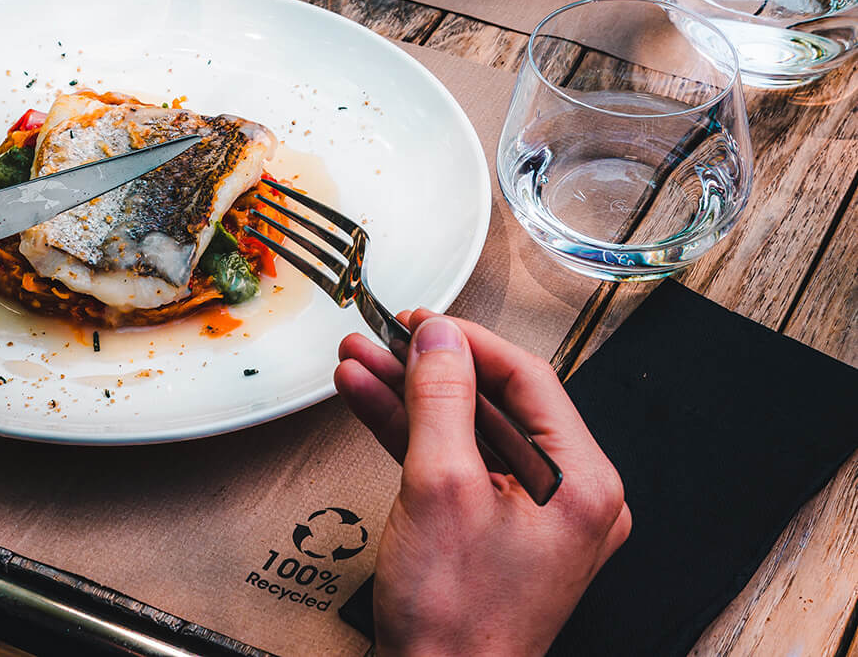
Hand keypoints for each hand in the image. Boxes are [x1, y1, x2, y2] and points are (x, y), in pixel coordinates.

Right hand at [335, 310, 629, 656]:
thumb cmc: (457, 622)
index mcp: (582, 483)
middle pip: (493, 401)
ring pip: (466, 428)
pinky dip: (410, 432)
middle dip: (426, 367)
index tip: (421, 320)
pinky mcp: (494, 529)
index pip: (527, 379)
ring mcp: (531, 515)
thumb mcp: (441, 486)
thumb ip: (442, 397)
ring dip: (408, 393)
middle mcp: (568, 496)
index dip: (468, 341)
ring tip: (361, 360)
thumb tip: (439, 335)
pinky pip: (455, 462)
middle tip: (383, 336)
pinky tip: (369, 400)